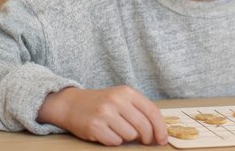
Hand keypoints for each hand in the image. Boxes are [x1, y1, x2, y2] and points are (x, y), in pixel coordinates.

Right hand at [37, 85, 167, 145]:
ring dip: (127, 137)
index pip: (152, 111)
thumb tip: (159, 131)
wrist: (71, 104)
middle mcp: (116, 101)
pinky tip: (107, 133)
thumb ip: (139, 110)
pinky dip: (114, 141)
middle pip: (143, 126)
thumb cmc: (102, 103)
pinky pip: (115, 142)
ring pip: (130, 136)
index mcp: (126, 92)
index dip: (161, 128)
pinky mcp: (94, 127)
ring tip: (118, 130)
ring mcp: (104, 113)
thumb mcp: (121, 98)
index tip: (163, 139)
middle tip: (145, 141)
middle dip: (147, 138)